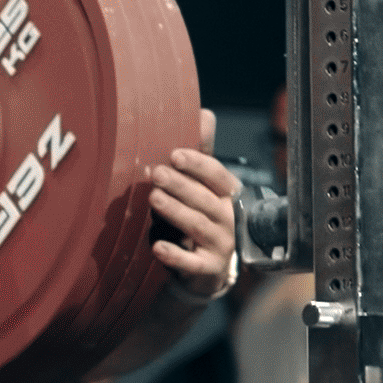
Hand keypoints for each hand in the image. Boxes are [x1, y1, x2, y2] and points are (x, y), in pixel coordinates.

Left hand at [149, 120, 237, 302]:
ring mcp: (220, 245)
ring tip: (154, 199)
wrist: (205, 268)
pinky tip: (157, 247)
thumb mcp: (203, 187)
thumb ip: (201, 155)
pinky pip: (192, 263)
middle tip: (156, 174)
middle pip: (205, 200)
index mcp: (227, 195)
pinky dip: (175, 256)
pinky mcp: (207, 269)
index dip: (198, 164)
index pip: (217, 176)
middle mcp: (228, 219)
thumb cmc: (200, 215)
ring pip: (198, 226)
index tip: (175, 154)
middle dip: (181, 186)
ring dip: (176, 212)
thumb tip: (205, 113)